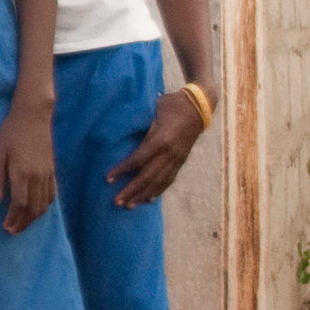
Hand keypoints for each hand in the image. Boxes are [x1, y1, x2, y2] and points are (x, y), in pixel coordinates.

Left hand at [0, 104, 56, 233]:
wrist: (33, 116)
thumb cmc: (11, 133)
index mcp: (22, 173)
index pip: (19, 204)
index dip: (13, 218)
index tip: (6, 227)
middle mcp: (37, 177)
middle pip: (33, 208)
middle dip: (23, 222)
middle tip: (13, 231)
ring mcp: (47, 174)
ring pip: (44, 204)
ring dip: (34, 217)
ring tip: (23, 224)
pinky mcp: (52, 170)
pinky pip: (52, 194)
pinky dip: (45, 206)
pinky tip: (37, 210)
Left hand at [106, 90, 207, 205]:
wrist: (200, 106)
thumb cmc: (172, 103)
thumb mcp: (154, 109)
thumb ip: (140, 121)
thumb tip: (119, 127)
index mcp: (161, 139)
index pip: (138, 159)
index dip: (123, 170)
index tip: (108, 179)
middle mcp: (169, 152)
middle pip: (148, 176)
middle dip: (131, 191)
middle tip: (116, 202)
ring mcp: (177, 158)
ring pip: (159, 182)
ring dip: (143, 195)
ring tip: (129, 205)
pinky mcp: (182, 161)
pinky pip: (169, 179)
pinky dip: (158, 190)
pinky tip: (148, 199)